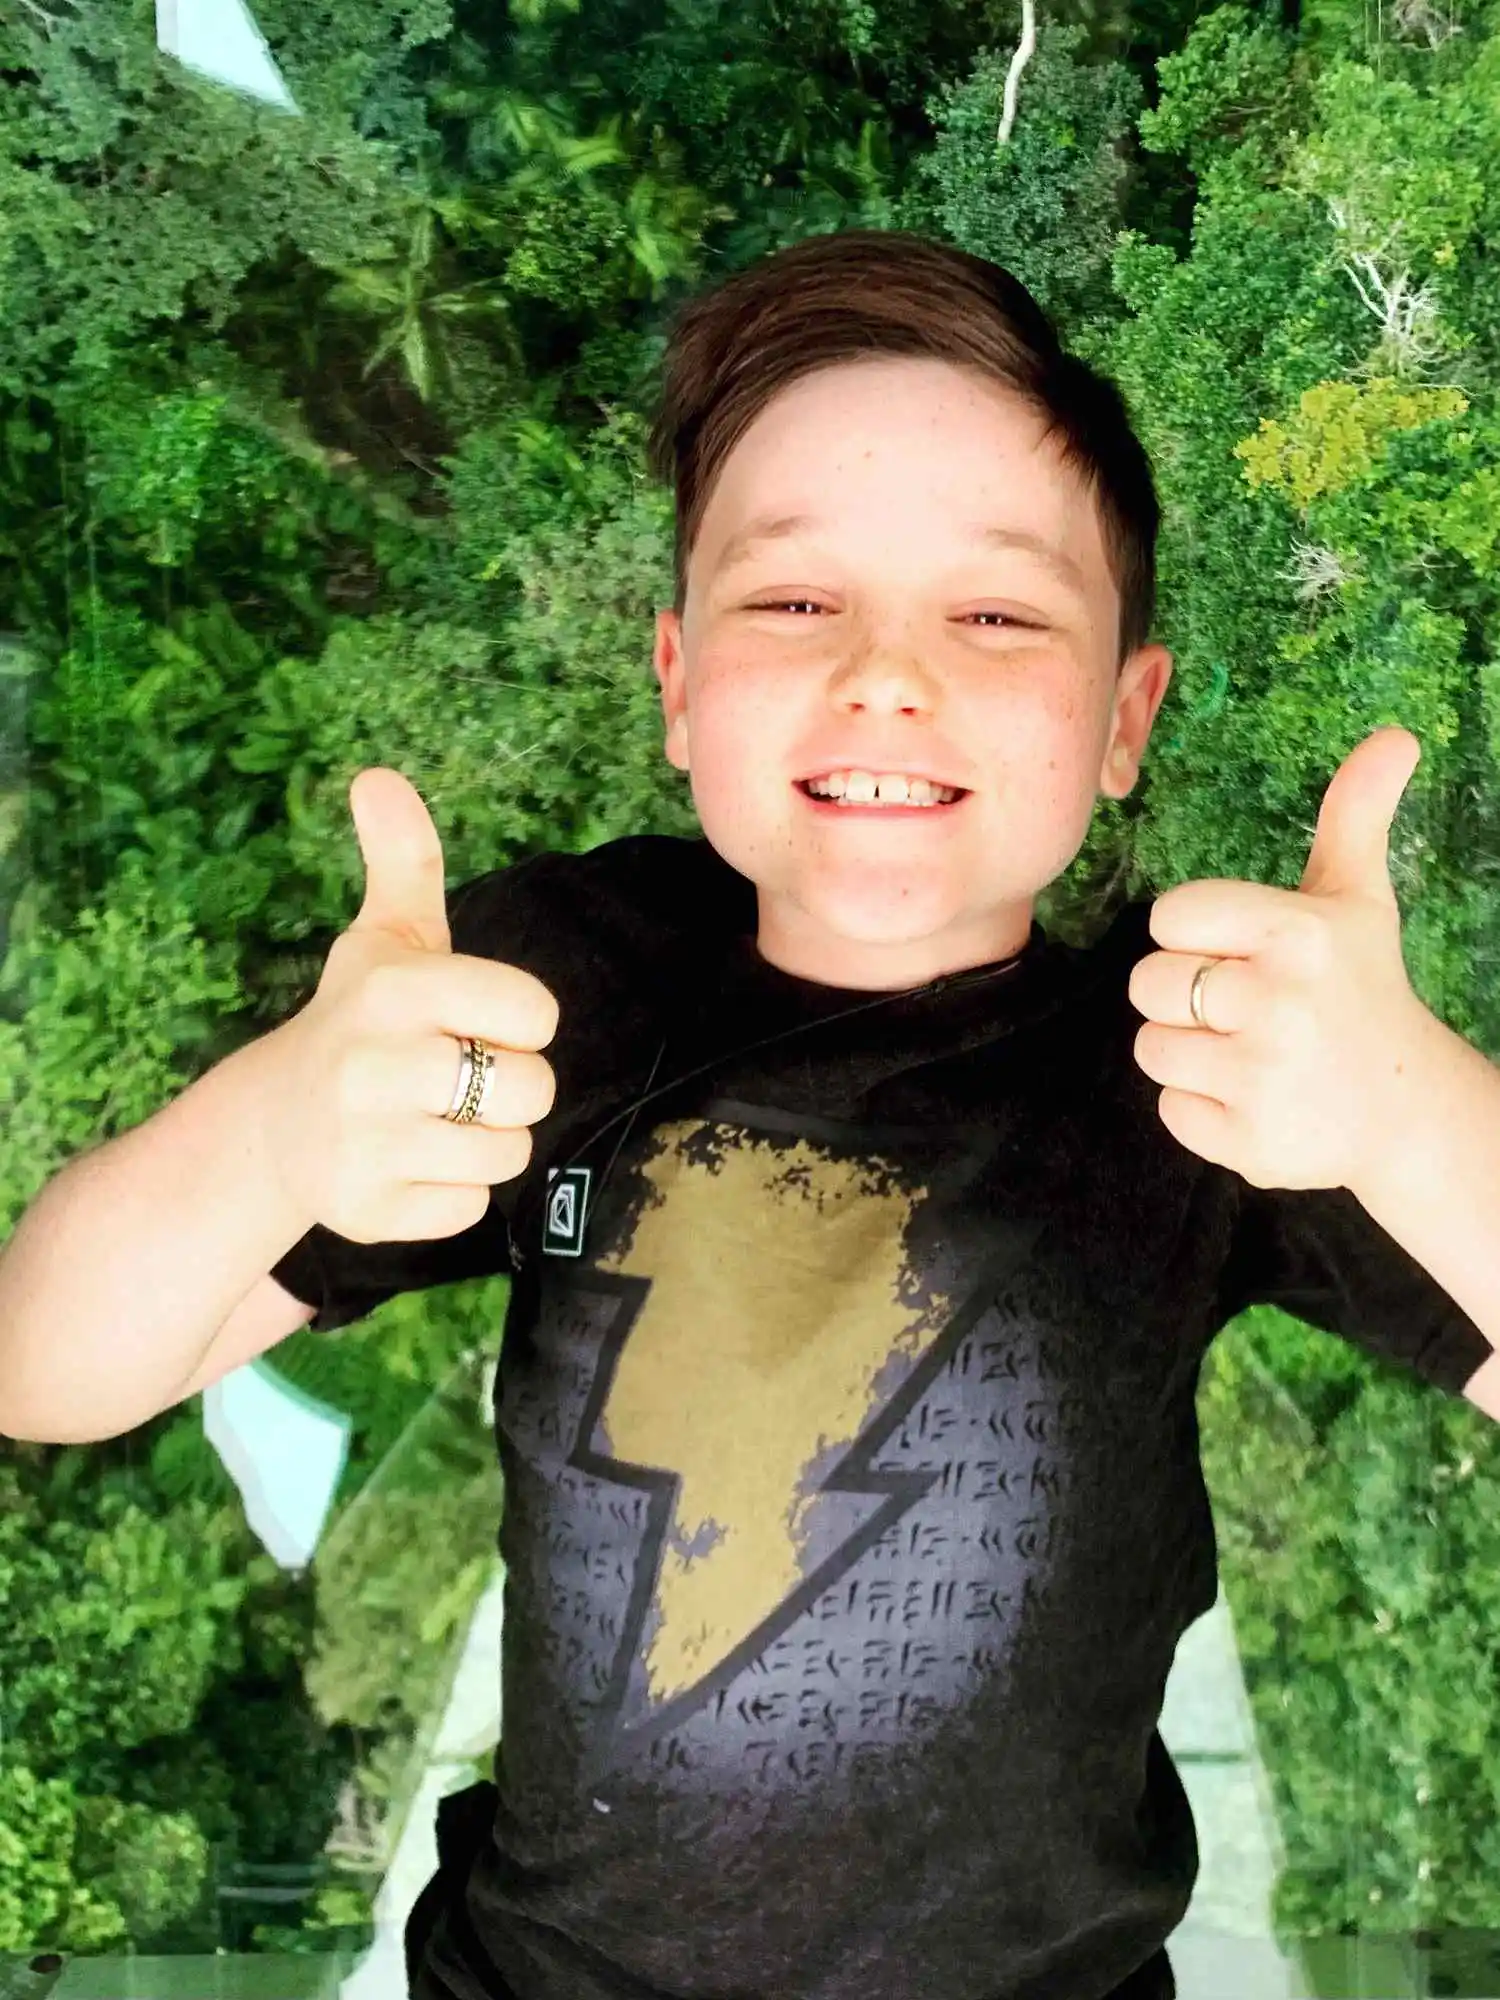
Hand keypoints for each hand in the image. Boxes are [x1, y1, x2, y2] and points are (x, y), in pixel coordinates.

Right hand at [262, 768, 559, 1243]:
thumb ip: (404, 859)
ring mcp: (366, 1143)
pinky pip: (469, 1208)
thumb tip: (378, 776)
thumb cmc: (359, 1020)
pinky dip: (450, 1193)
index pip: (535, 1015)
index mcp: (395, 989)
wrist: (274, 1122)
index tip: (473, 1022)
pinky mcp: (366, 1210)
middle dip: (509, 1088)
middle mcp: (374, 1064)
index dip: (517, 1023)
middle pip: (532, 1090)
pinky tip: (406, 1165)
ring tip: (430, 1121)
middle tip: (454, 1079)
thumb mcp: (385, 938)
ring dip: (484, 1142)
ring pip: (508, 1154)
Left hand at [1126, 726, 1430, 1191]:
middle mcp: (1278, 1004)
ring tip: (1249, 1051)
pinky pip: (1171, 1109)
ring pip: (1149, 1048)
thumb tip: (1394, 735)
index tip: (1236, 948)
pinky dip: (1202, 1108)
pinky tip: (1254, 1097)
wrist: (1405, 1109)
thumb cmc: (1362, 988)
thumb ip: (1354, 814)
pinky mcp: (1249, 1142)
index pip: (1169, 917)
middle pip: (1147, 984)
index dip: (1191, 933)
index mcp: (1297, 934)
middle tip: (1244, 1006)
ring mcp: (1263, 1078)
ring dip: (1187, 1051)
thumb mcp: (1358, 898)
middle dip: (1183, 993)